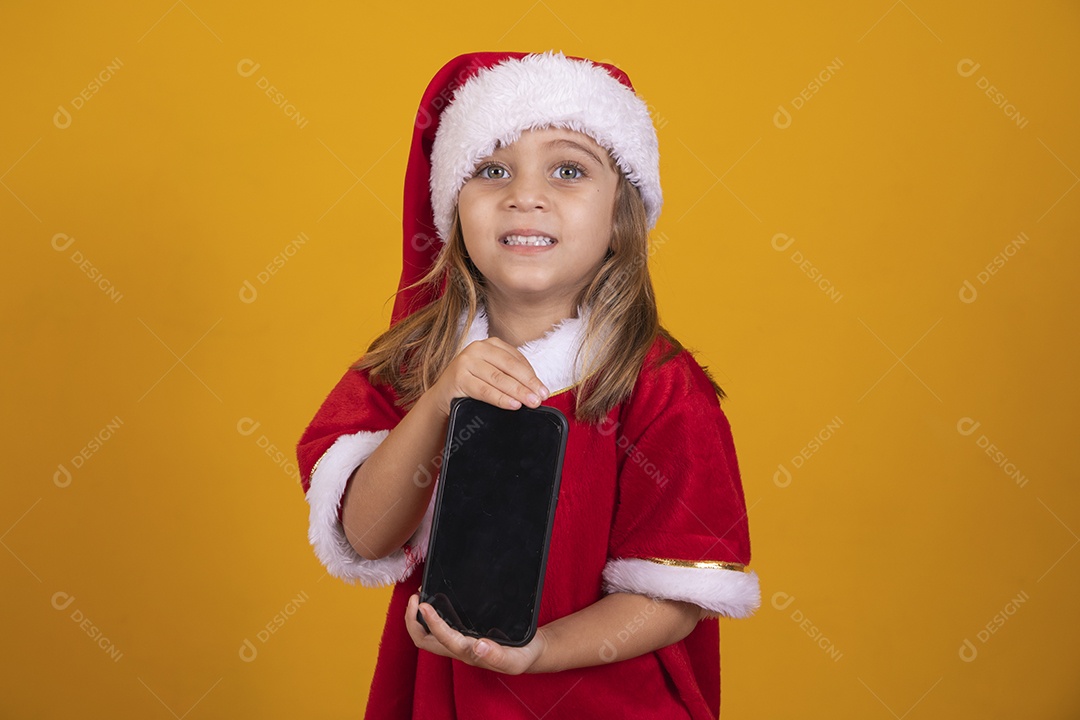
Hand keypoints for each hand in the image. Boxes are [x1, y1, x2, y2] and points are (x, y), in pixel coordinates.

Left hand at [405, 593, 548, 674]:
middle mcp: (459, 649)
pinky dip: (429, 615)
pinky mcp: (462, 634)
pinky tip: (436, 598)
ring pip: (427, 636)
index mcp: (469, 653)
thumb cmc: (522, 656)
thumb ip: (498, 655)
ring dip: (418, 618)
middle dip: (413, 621)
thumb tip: (479, 645)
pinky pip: (437, 628)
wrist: (530, 654)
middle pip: (424, 640)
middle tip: (415, 598)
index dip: (431, 622)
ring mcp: (459, 642)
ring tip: (420, 596)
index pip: (442, 639)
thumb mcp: (515, 659)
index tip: (424, 604)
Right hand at [425, 337, 548, 415]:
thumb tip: (536, 389)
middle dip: (528, 384)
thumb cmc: (472, 385)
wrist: (443, 396)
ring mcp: (466, 361)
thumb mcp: (492, 375)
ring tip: (531, 402)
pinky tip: (513, 404)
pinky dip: (500, 398)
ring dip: (517, 392)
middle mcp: (477, 348)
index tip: (544, 391)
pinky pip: (484, 390)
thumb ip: (511, 376)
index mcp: (490, 344)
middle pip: (509, 367)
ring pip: (498, 378)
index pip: (516, 360)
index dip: (532, 376)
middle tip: (540, 398)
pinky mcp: (458, 377)